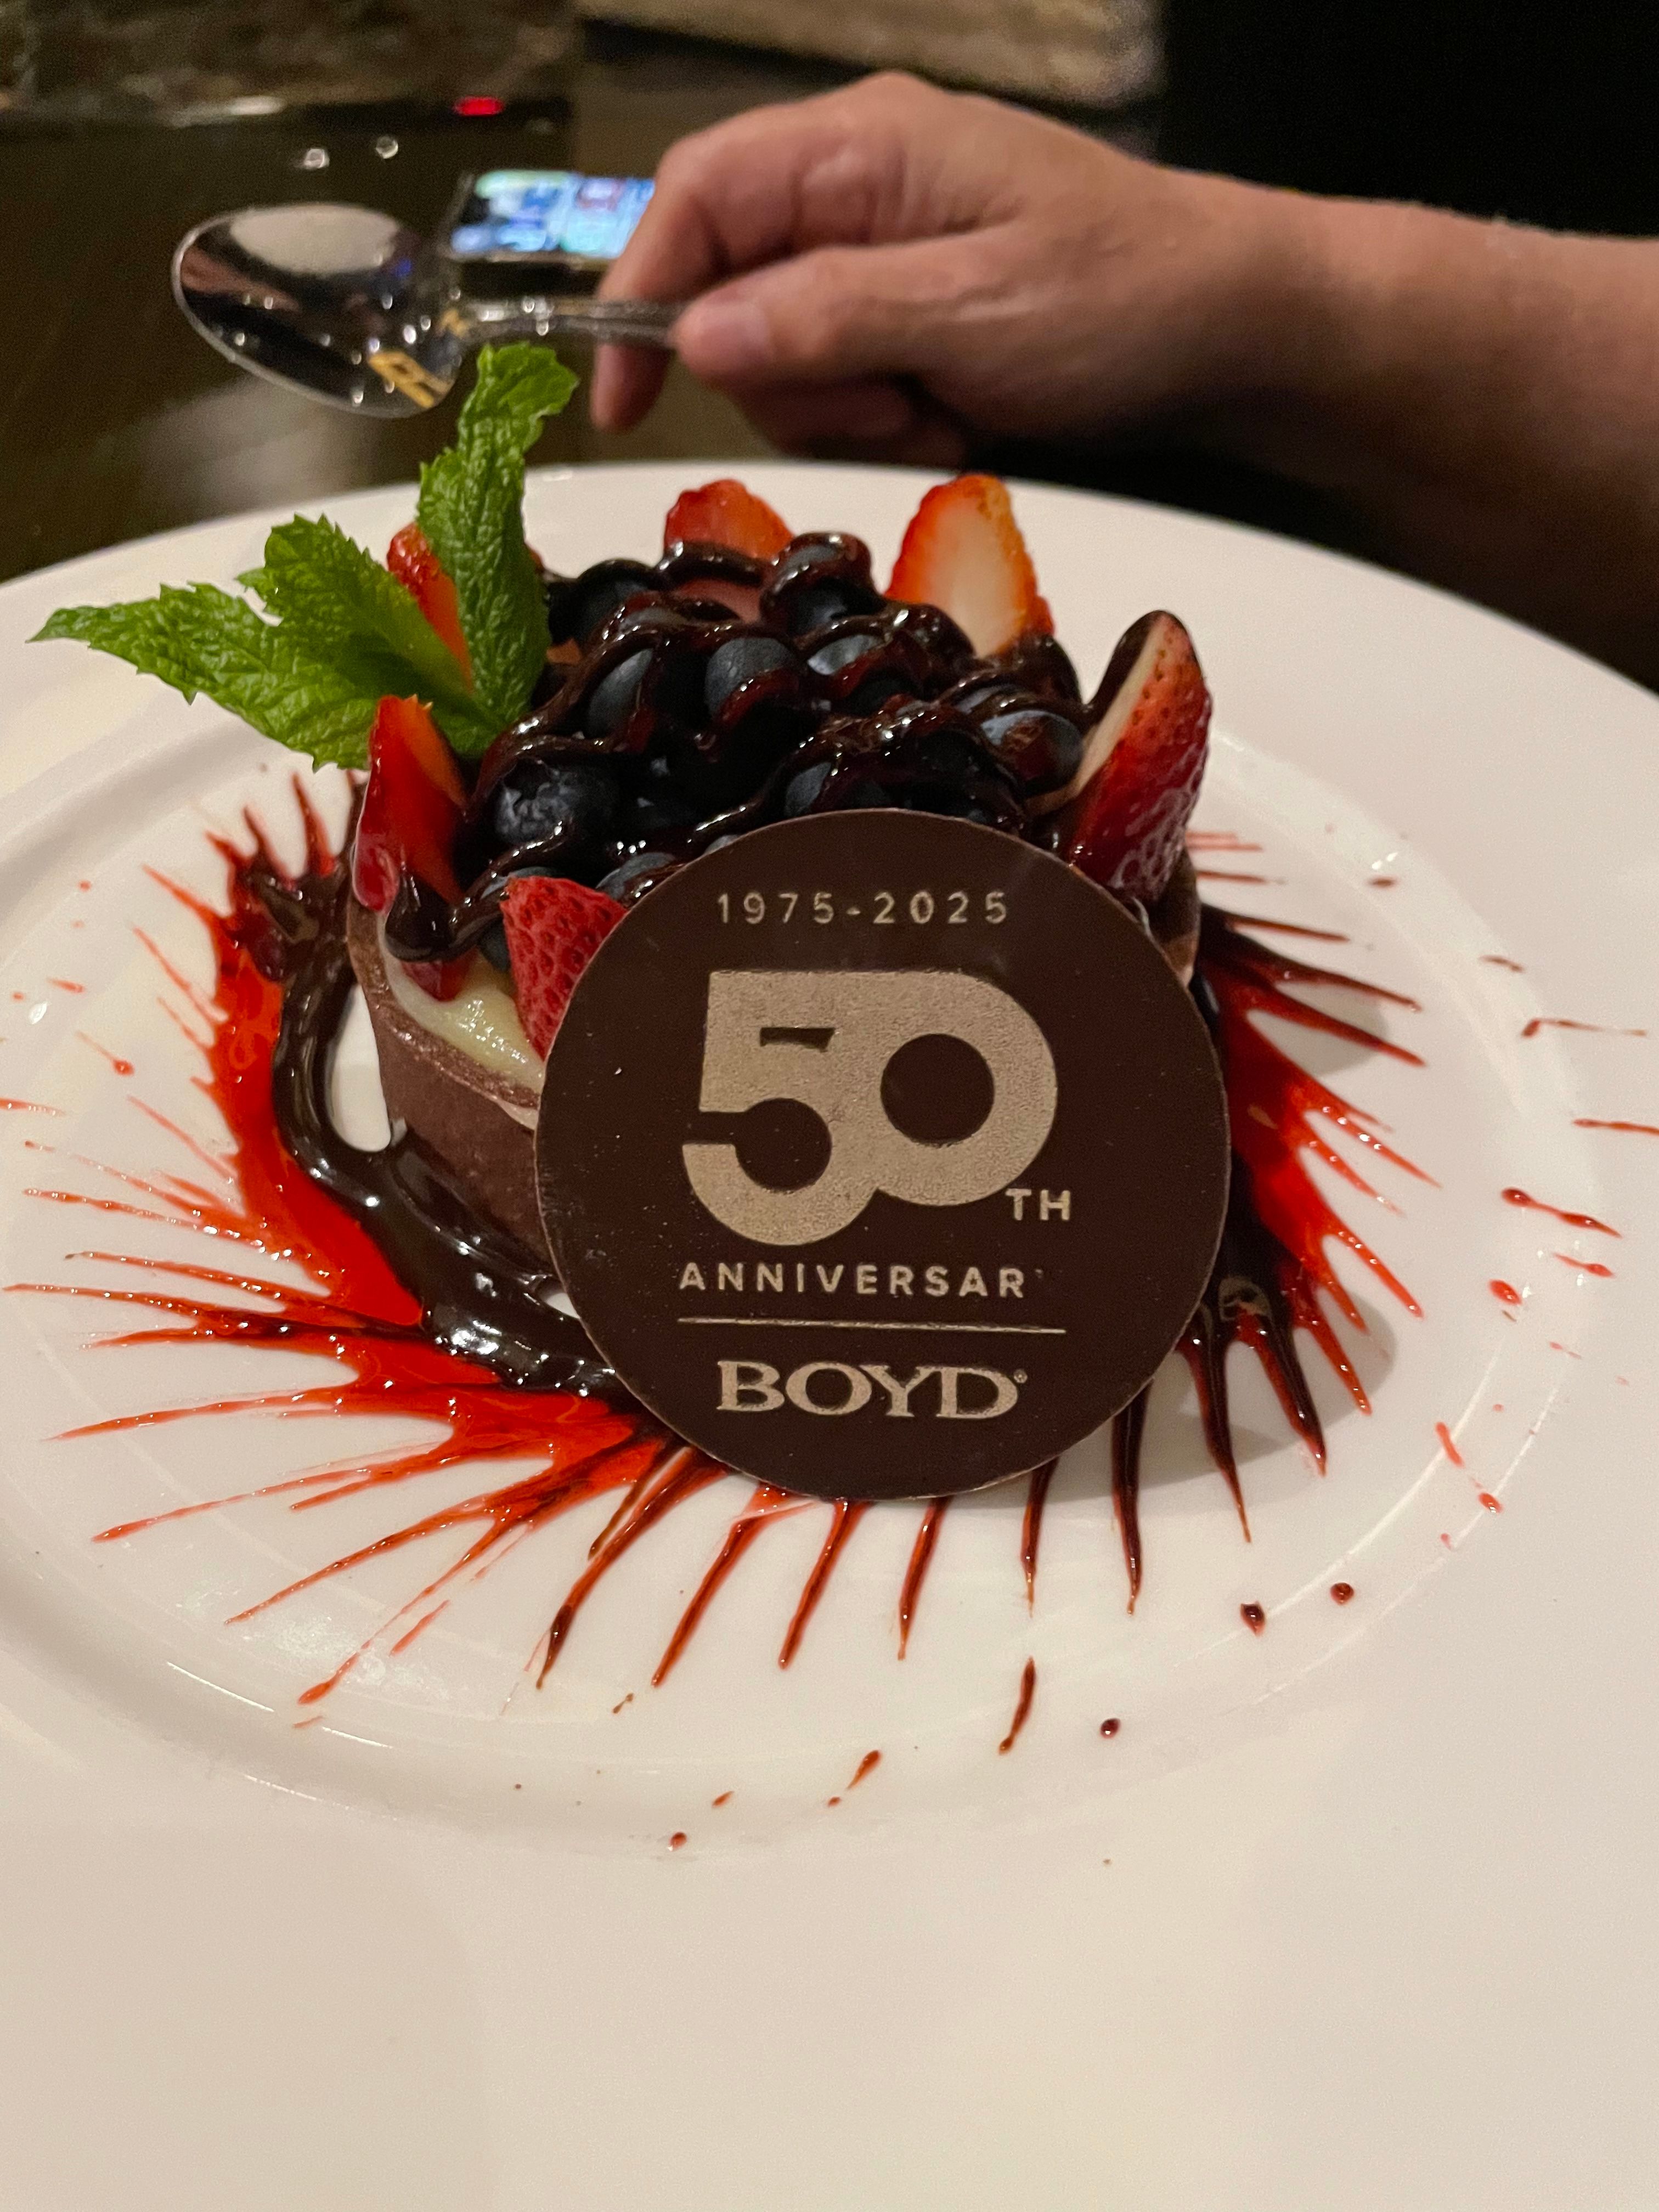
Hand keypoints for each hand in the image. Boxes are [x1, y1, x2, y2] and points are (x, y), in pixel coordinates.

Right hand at [591, 72, 1307, 465]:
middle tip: (888, 407)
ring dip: (846, 412)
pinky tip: (953, 415)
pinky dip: (882, 419)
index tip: (625, 402)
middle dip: (790, 379)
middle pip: (727, 291)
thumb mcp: (970, 314)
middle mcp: (855, 183)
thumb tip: (698, 334)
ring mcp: (880, 245)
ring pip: (779, 353)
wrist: (1233, 325)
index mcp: (862, 146)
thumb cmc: (1123, 300)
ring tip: (939, 410)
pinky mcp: (905, 304)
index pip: (695, 199)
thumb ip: (827, 319)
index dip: (641, 295)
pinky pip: (839, 378)